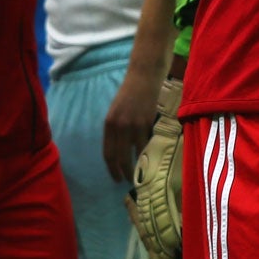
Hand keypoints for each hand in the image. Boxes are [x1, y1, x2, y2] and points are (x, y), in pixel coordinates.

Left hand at [104, 67, 161, 183]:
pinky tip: (150, 157)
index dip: (112, 169)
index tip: (116, 178)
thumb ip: (115, 129)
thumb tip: (118, 150)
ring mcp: (134, 125)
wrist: (143, 77)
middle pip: (120, 157)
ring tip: (140, 173)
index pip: (108, 153)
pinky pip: (148, 142)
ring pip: (136, 153)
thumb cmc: (129, 93)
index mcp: (108, 124)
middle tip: (128, 181)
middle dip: (124, 172)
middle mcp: (119, 126)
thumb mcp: (115, 111)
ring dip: (138, 165)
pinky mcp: (148, 122)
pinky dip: (149, 152)